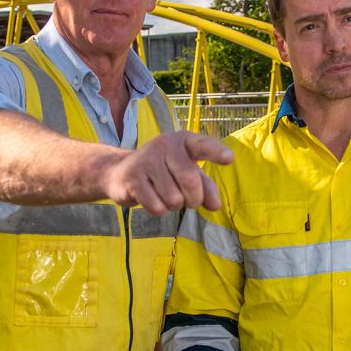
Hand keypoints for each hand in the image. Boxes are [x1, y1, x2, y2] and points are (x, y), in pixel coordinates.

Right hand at [102, 131, 232, 213]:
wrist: (120, 172)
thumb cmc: (162, 171)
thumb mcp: (185, 173)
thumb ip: (204, 186)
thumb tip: (215, 205)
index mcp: (182, 140)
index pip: (202, 145)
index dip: (216, 152)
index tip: (230, 158)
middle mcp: (164, 145)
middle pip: (190, 180)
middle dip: (193, 199)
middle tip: (189, 201)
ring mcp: (146, 161)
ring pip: (173, 199)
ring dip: (173, 206)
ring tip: (165, 195)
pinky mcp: (132, 179)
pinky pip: (157, 207)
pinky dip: (159, 210)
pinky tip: (151, 199)